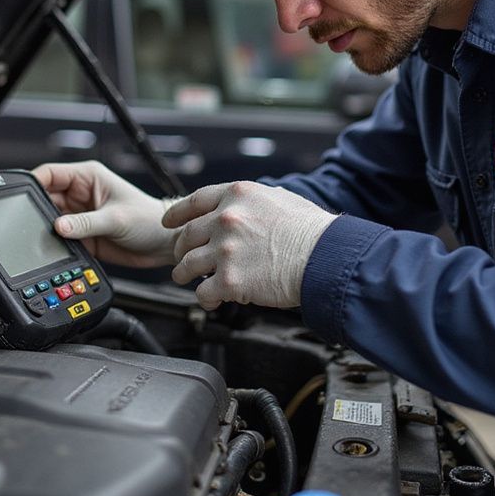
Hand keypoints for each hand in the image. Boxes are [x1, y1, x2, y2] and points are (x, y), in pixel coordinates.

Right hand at [32, 161, 176, 266]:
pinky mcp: (81, 236)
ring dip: (44, 231)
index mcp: (87, 177)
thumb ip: (86, 223)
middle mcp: (80, 194)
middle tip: (28, 226)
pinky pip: (59, 240)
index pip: (50, 174)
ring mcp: (79, 216)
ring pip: (48, 221)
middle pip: (44, 199)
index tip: (18, 197)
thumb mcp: (116, 218)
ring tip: (41, 241)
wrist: (164, 244)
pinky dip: (54, 246)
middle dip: (34, 212)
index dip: (32, 183)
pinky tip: (53, 251)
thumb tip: (58, 226)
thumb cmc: (149, 219)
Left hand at [163, 181, 337, 309]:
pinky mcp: (229, 281)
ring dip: (185, 274)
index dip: (177, 214)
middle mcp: (226, 220)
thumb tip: (244, 208)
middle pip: (187, 236)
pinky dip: (205, 298)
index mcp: (237, 196)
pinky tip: (212, 299)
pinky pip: (202, 292)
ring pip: (187, 265)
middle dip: (182, 249)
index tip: (169, 222)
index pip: (194, 202)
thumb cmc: (312, 231)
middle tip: (184, 258)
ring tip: (188, 279)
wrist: (325, 257)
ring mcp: (225, 251)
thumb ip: (253, 202)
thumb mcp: (280, 199)